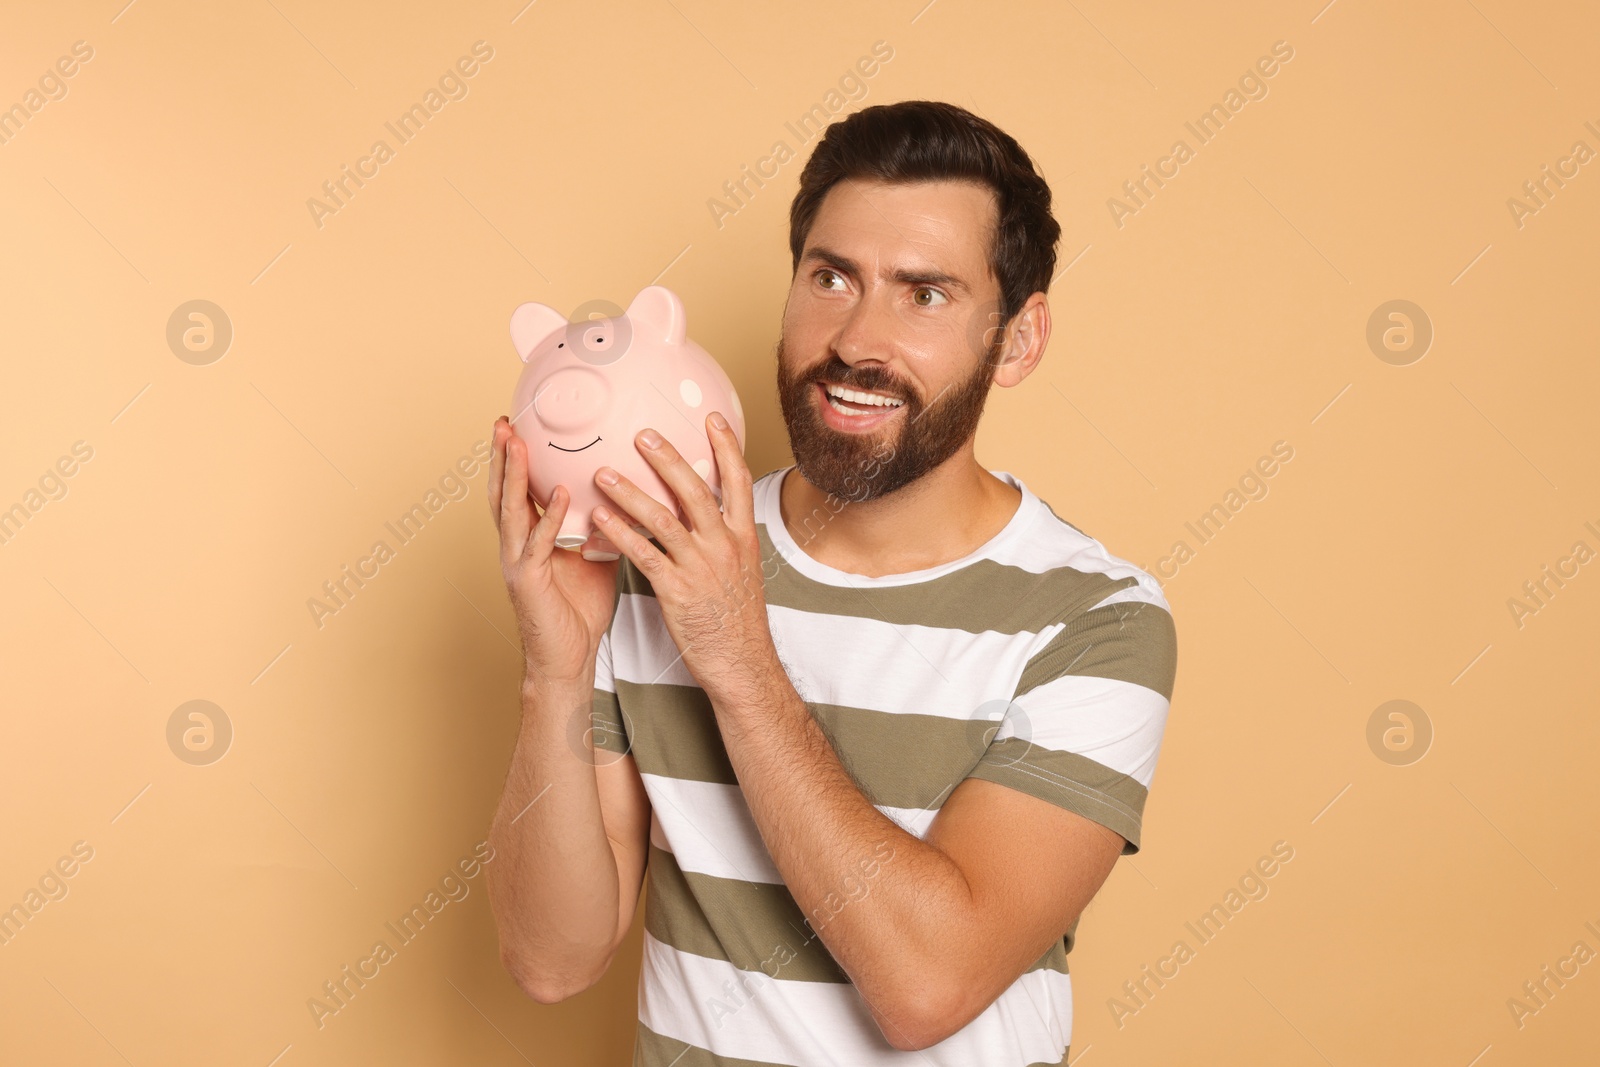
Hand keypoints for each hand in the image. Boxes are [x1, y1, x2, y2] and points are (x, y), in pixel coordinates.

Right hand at [488, 416, 618, 687]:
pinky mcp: (528, 582)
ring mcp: (518, 563)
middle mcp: (517, 547)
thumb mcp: (595, 557)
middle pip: (502, 492)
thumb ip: (602, 525)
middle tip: (504, 420)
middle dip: (501, 455)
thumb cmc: (579, 611)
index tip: (517, 424)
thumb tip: (630, 496)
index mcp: (530, 539)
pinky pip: (537, 543)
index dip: (514, 459)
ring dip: (511, 475)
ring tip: (517, 441)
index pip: (517, 491)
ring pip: (510, 511)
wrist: (568, 659)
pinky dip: (547, 516)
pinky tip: (556, 492)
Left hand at [590, 413, 774, 699]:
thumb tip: (707, 515)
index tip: (712, 418)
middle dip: (668, 458)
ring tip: (603, 473)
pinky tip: (598, 521)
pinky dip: (619, 534)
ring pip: (663, 518)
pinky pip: (643, 555)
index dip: (726, 447)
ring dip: (630, 492)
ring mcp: (700, 566)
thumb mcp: (741, 570)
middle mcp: (723, 545)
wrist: (741, 663)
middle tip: (642, 434)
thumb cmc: (737, 620)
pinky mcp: (677, 590)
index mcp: (741, 537)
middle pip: (696, 489)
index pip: (738, 481)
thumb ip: (724, 539)